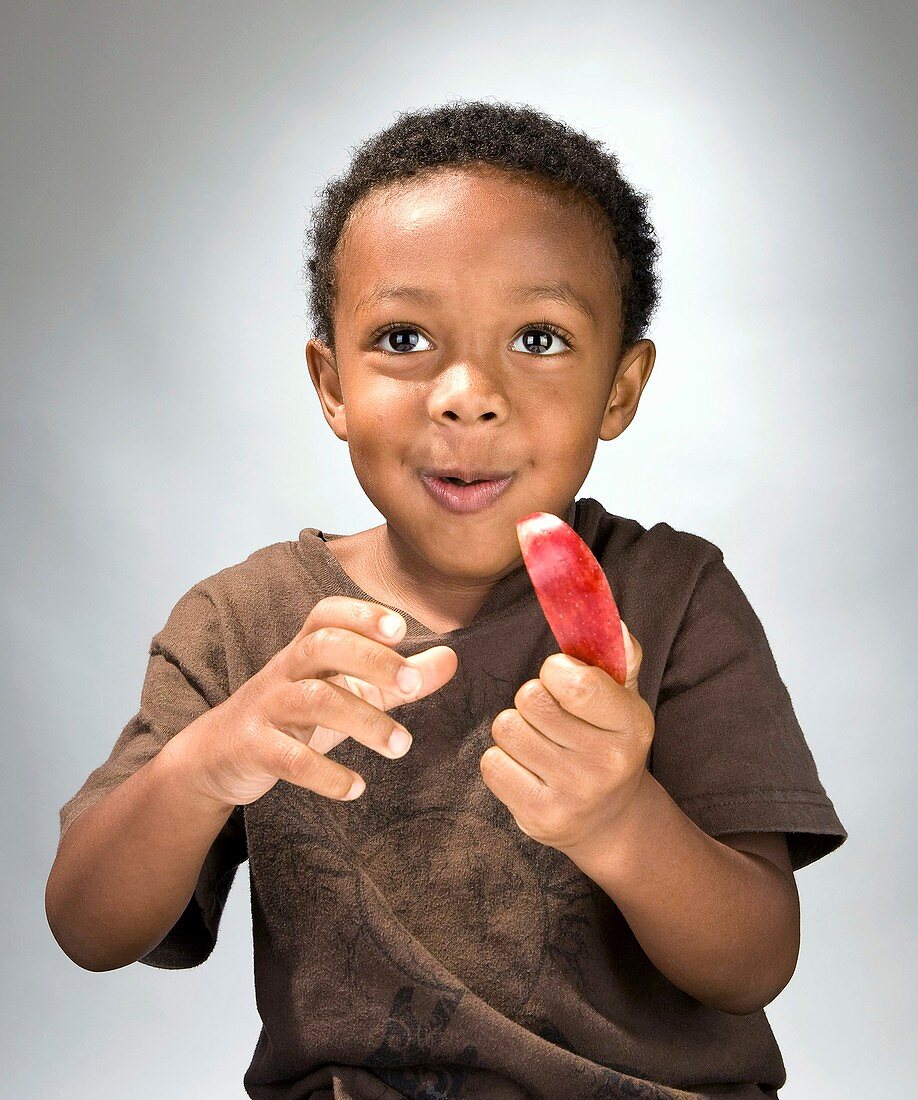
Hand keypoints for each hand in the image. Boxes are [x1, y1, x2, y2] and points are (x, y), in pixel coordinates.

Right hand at [178, 595, 457, 806]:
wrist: (216, 756)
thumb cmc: (293, 715)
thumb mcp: (345, 690)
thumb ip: (396, 677)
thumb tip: (452, 659)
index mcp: (306, 650)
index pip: (327, 615)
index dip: (361, 614)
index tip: (400, 627)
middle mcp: (285, 669)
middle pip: (323, 646)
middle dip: (372, 661)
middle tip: (414, 688)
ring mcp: (266, 707)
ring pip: (313, 700)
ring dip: (363, 721)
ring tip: (401, 746)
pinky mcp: (252, 748)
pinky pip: (288, 757)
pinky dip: (325, 774)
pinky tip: (356, 788)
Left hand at [480, 620, 651, 854]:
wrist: (610, 821)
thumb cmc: (608, 742)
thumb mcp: (624, 700)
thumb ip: (620, 657)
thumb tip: (614, 623)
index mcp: (632, 725)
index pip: (577, 683)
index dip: (555, 671)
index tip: (559, 677)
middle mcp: (607, 762)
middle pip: (531, 700)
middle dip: (532, 699)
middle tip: (550, 716)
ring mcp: (574, 794)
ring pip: (507, 728)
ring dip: (515, 728)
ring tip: (538, 741)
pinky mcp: (540, 817)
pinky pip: (492, 764)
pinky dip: (501, 760)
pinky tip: (526, 768)